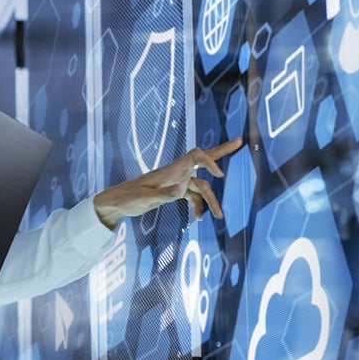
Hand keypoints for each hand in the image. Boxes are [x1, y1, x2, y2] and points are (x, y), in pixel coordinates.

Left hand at [92, 137, 243, 227]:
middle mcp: (176, 172)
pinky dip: (198, 205)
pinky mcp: (174, 190)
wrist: (117, 202)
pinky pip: (193, 195)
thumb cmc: (128, 199)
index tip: (219, 175)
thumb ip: (163, 195)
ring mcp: (176, 181)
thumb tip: (181, 191)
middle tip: (240, 141)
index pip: (195, 156)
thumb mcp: (144, 199)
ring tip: (219, 217)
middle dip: (222, 151)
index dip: (209, 161)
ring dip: (211, 200)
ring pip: (201, 186)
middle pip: (203, 159)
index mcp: (171, 170)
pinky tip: (198, 218)